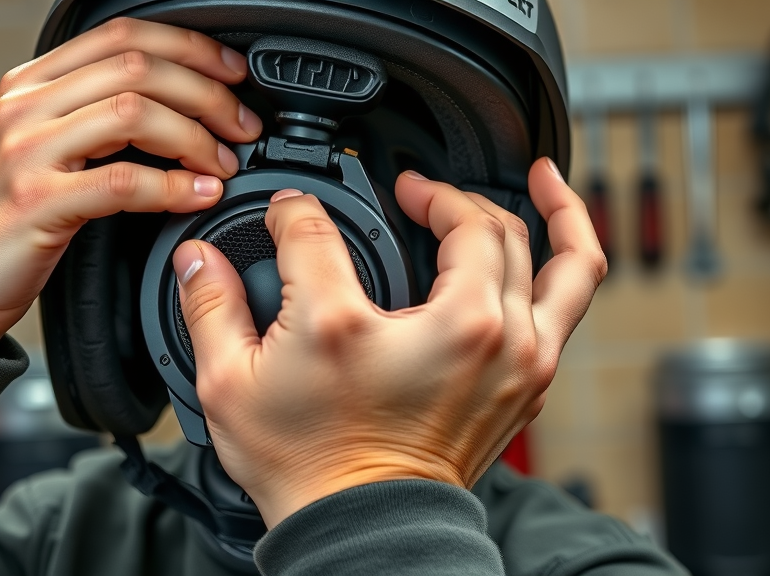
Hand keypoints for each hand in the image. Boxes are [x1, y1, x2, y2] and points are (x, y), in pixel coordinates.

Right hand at [0, 18, 262, 353]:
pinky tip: (197, 194)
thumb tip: (172, 113)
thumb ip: (89, 122)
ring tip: (221, 163)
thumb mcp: (39, 155)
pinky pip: (123, 180)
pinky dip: (172, 185)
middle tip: (241, 125)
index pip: (121, 37)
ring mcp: (25, 150)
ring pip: (134, 112)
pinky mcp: (35, 201)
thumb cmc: (1, 227)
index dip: (189, 48)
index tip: (230, 74)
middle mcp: (24, 105)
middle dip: (206, 92)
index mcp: (28, 84)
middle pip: (137, 67)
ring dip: (195, 135)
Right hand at [174, 158, 606, 528]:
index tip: (290, 217)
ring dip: (535, 205)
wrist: (364, 528)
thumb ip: (210, 307)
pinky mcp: (529, 374)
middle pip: (462, 222)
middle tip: (408, 194)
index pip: (320, 232)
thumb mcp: (230, 386)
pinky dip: (571, 249)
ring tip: (531, 174)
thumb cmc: (309, 468)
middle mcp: (448, 330)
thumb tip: (198, 259)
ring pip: (540, 248)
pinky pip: (571, 293)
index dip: (296, 214)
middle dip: (433, 194)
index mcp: (355, 325)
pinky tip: (557, 228)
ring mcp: (504, 351)